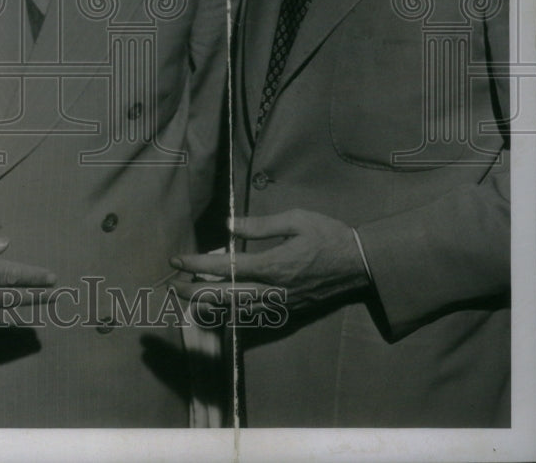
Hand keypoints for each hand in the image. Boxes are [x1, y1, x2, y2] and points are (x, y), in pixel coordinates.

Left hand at [170, 210, 370, 324]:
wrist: (361, 265)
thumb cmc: (328, 236)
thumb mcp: (295, 220)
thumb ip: (259, 226)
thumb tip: (227, 226)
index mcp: (272, 265)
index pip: (225, 267)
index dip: (197, 264)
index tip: (177, 260)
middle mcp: (273, 290)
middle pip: (225, 296)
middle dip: (195, 291)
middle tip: (173, 286)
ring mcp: (282, 305)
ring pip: (238, 310)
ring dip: (211, 305)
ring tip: (190, 298)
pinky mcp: (290, 312)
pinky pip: (255, 316)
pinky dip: (233, 314)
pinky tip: (221, 309)